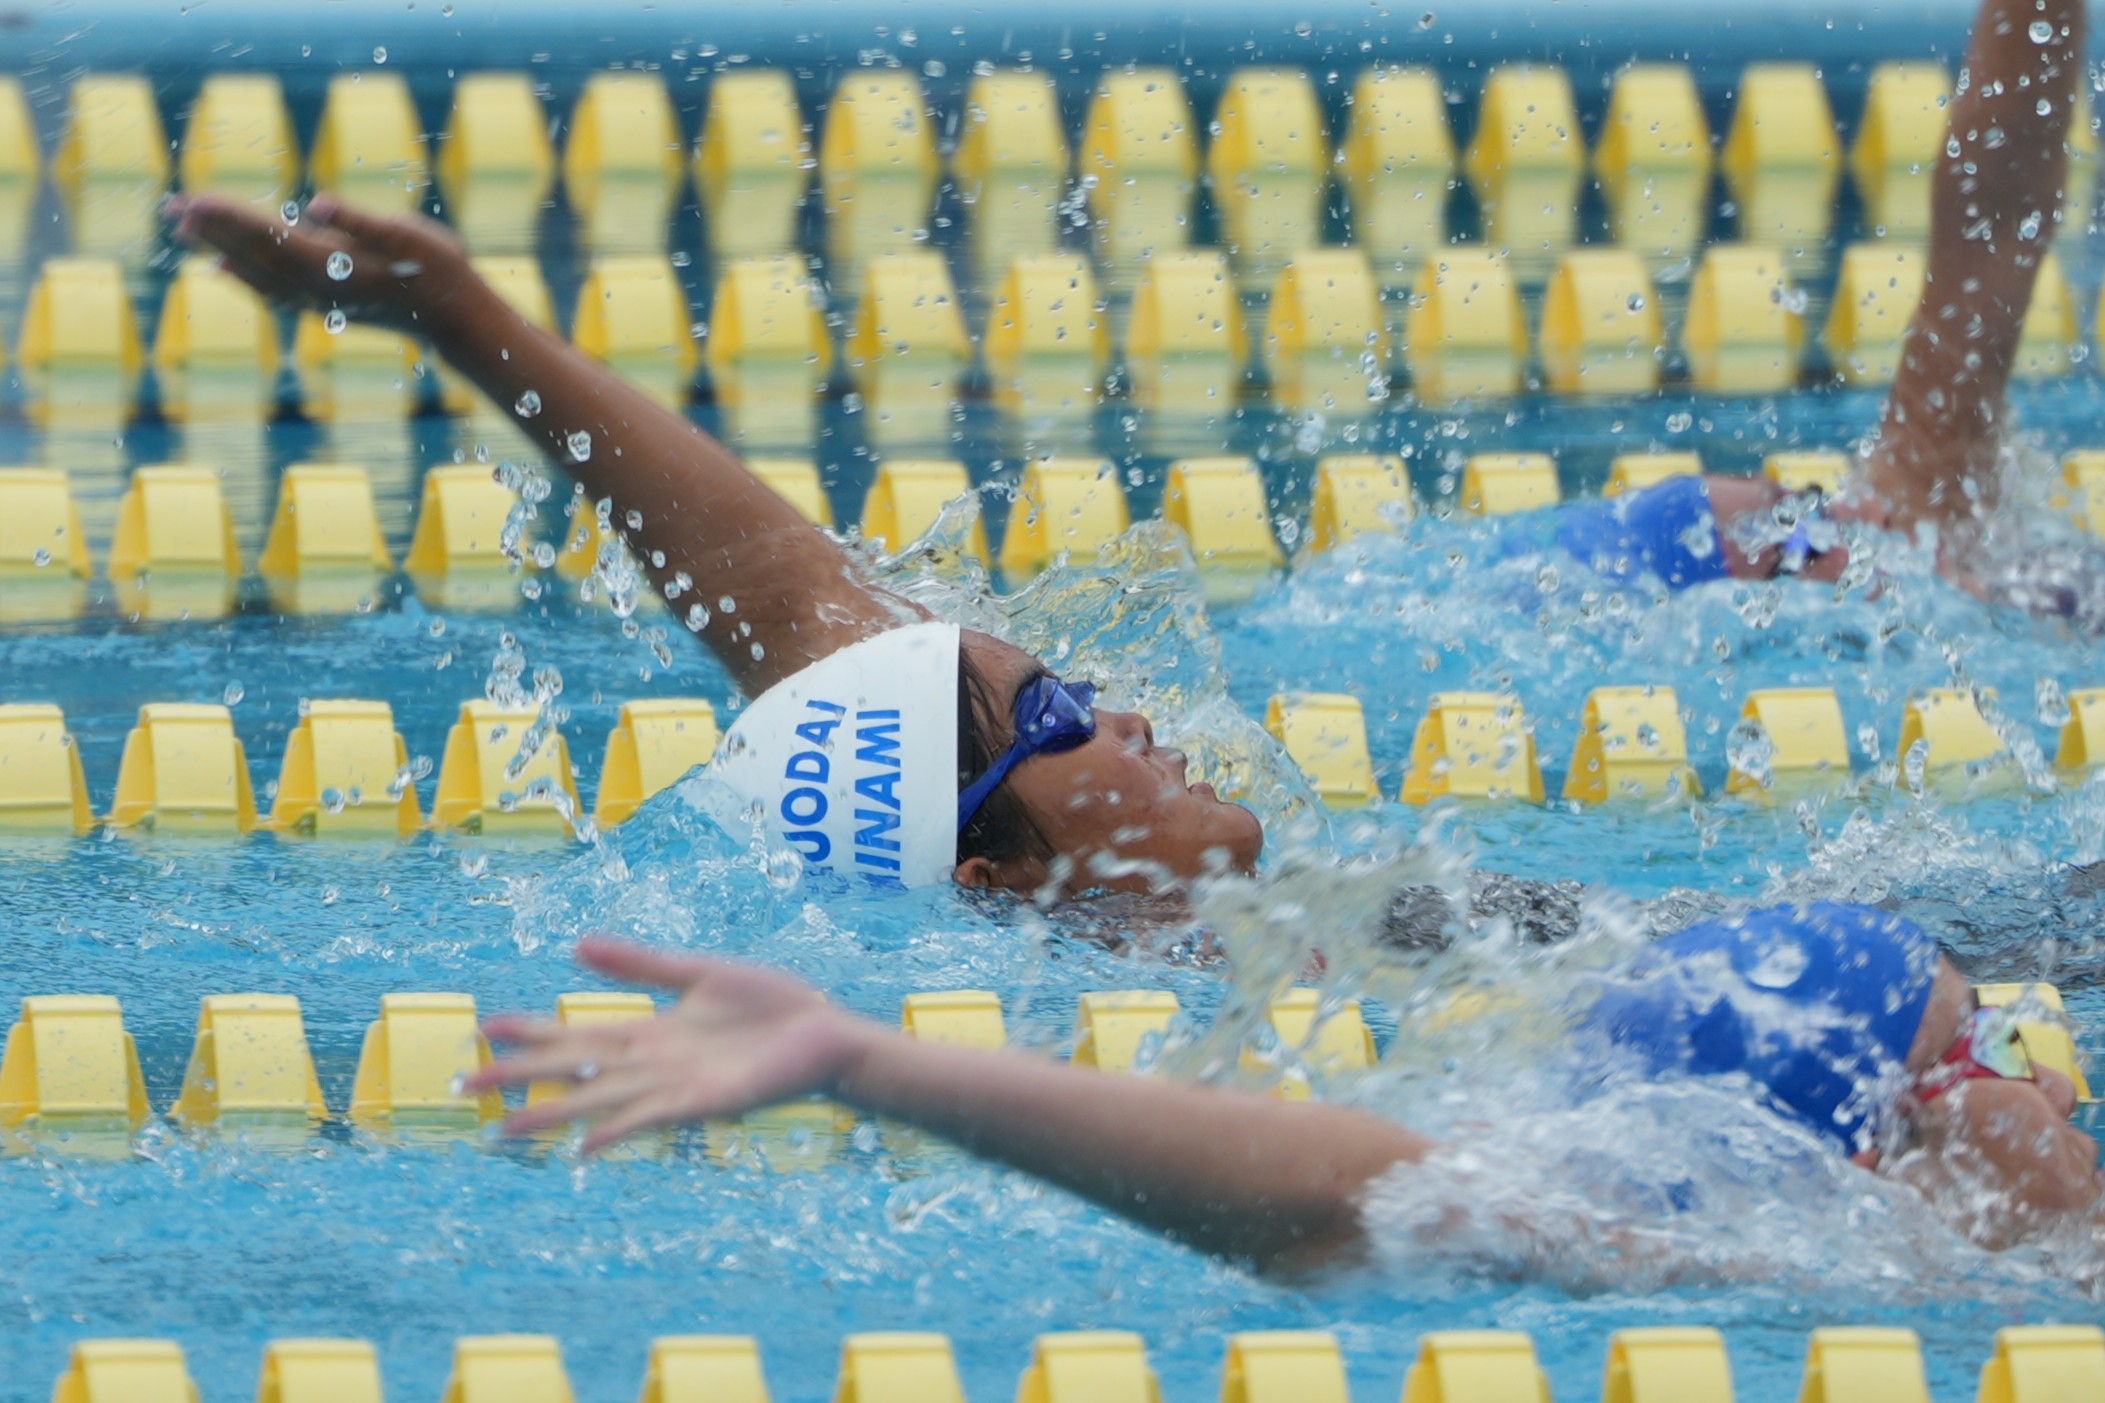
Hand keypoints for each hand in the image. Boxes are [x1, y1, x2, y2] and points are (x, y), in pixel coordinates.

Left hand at [167, 191, 474, 336]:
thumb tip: (319, 204)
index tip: (192, 198)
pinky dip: (241, 275)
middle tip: (171, 207)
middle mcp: (314, 288)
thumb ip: (360, 220)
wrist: (456, 319)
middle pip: (250, 253)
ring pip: (253, 272)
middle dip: (210, 229)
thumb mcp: (406, 236)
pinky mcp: (324, 304)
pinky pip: (269, 289)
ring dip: (218, 249)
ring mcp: (317, 300)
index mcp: (329, 266)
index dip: (228, 216)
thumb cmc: (438, 270)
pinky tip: (224, 268)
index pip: (266, 235)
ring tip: (185, 230)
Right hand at [465, 938, 871, 1154]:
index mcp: (650, 1031)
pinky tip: (580, 1149)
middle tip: (462, 1085)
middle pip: (573, 1069)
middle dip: (520, 1077)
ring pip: (598, 1100)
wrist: (824, 1030)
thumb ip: (642, 964)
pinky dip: (614, 1132)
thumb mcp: (699, 972)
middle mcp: (651, 1063)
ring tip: (502, 1130)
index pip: (577, 1031)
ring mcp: (673, 1086)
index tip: (483, 1026)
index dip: (532, 1030)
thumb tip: (579, 945)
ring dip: (550, 1116)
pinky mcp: (704, 1102)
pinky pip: (649, 1120)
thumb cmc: (770, 1003)